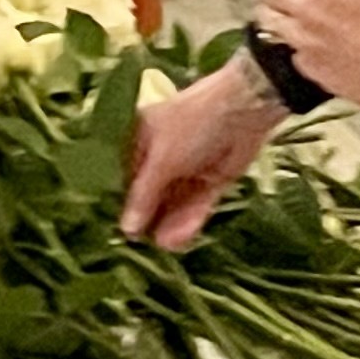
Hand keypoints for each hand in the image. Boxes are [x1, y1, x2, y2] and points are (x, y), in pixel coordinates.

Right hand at [122, 55, 288, 251]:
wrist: (244, 109)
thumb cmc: (192, 123)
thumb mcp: (162, 159)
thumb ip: (144, 195)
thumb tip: (126, 229)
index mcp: (141, 140)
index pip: (125, 178)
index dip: (121, 204)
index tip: (115, 234)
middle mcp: (161, 157)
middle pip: (151, 195)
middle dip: (148, 220)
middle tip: (140, 249)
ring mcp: (187, 170)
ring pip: (174, 203)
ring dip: (169, 224)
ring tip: (163, 247)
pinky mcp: (211, 181)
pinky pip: (195, 205)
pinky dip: (188, 221)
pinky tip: (178, 240)